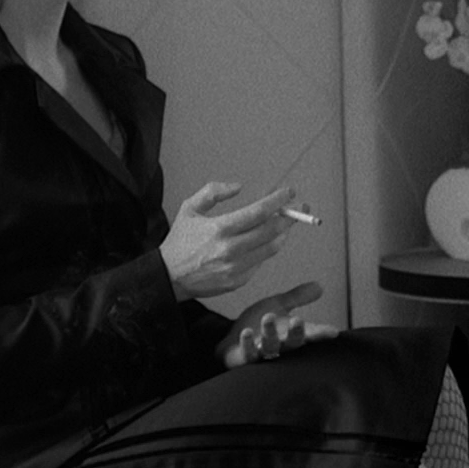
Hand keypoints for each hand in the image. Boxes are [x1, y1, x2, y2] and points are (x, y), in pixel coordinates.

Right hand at [160, 182, 297, 299]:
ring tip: (287, 222)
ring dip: (283, 233)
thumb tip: (238, 186)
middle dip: (291, 216)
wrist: (168, 277)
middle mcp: (230, 250)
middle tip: (301, 207)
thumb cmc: (180, 240)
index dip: (278, 201)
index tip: (289, 192)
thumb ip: (213, 192)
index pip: (259, 212)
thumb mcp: (189, 208)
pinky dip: (267, 249)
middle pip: (272, 231)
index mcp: (219, 229)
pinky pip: (260, 262)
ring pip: (271, 248)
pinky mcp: (238, 281)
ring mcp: (236, 268)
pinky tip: (267, 240)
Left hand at [221, 282, 340, 368]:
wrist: (231, 342)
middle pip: (292, 343)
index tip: (333, 332)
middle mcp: (279, 346)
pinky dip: (247, 344)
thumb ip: (297, 297)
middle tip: (298, 320)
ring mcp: (261, 354)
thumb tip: (320, 286)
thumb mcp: (278, 306)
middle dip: (296, 333)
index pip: (309, 334)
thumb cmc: (257, 325)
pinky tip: (247, 332)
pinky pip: (246, 354)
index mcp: (290, 334)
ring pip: (269, 347)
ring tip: (268, 317)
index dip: (321, 333)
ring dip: (269, 333)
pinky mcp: (243, 358)